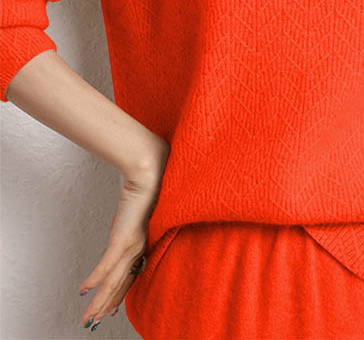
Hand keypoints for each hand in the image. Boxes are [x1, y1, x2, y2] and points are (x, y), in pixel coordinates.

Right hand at [78, 136, 169, 330]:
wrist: (150, 171)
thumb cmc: (148, 184)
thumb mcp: (137, 210)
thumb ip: (130, 221)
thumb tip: (123, 224)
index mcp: (144, 241)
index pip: (131, 274)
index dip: (120, 293)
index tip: (111, 307)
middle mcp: (139, 246)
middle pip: (122, 283)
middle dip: (107, 304)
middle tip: (95, 322)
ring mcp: (131, 243)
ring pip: (113, 281)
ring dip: (99, 301)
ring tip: (89, 318)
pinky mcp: (123, 237)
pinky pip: (107, 264)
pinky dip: (95, 279)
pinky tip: (84, 290)